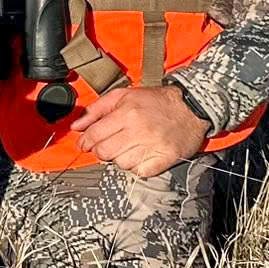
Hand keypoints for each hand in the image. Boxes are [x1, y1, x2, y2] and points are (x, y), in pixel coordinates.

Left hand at [69, 85, 207, 177]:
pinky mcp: (164, 159)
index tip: (84, 144)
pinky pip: (139, 172)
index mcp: (127, 113)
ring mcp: (152, 146)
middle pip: (104, 152)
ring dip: (119, 158)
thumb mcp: (124, 96)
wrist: (192, 108)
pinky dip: (136, 167)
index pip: (94, 135)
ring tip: (127, 147)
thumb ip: (97, 109)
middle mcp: (138, 130)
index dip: (85, 142)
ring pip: (120, 164)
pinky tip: (140, 155)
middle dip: (100, 150)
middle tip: (107, 145)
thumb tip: (76, 126)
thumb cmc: (155, 101)